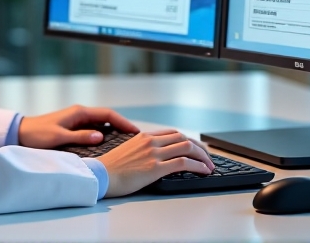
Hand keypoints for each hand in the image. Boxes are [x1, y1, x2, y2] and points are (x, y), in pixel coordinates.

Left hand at [18, 104, 138, 148]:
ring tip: (127, 142)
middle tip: (136, 138)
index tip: (136, 131)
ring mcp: (77, 120)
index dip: (123, 122)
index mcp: (79, 113)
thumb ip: (80, 137)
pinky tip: (109, 144)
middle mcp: (80, 114)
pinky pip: (93, 129)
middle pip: (107, 118)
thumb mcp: (59, 137)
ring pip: (101, 124)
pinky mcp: (73, 127)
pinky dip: (104, 134)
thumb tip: (101, 136)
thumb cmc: (37, 135)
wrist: (21, 133)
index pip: (108, 114)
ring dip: (114, 130)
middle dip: (122, 126)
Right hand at [98, 129, 214, 196]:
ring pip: (186, 148)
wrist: (100, 175)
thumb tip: (154, 156)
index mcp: (144, 137)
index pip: (173, 133)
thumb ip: (142, 149)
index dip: (188, 140)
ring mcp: (153, 153)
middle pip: (183, 138)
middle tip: (208, 156)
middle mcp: (150, 142)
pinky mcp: (155, 167)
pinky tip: (203, 171)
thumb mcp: (127, 151)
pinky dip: (197, 165)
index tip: (196, 147)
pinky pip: (183, 163)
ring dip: (202, 157)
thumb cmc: (110, 168)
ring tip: (209, 165)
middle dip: (199, 147)